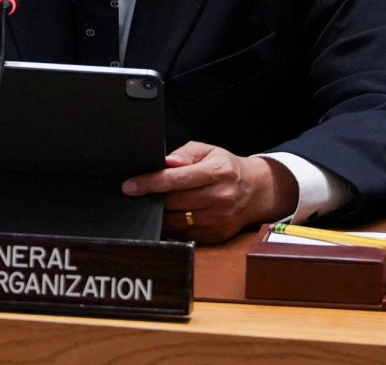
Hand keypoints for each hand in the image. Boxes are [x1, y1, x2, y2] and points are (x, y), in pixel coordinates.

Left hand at [122, 141, 297, 243]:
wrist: (256, 190)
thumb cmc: (226, 167)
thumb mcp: (208, 151)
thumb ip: (184, 154)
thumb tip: (165, 163)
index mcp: (218, 171)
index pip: (177, 179)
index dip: (150, 183)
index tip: (129, 186)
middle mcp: (221, 196)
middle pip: (174, 202)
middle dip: (151, 199)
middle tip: (135, 194)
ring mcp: (220, 218)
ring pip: (177, 221)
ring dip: (159, 215)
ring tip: (149, 205)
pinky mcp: (218, 234)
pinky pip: (185, 234)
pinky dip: (172, 227)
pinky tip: (165, 217)